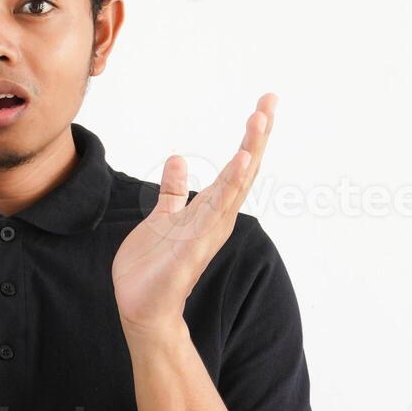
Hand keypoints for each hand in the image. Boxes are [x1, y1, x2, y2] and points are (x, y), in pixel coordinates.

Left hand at [112, 93, 276, 337]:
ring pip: (233, 186)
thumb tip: (179, 159)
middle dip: (256, 137)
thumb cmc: (153, 269)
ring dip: (247, 152)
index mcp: (210, 211)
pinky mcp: (194, 247)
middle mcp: (216, 219)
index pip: (234, 168)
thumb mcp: (163, 218)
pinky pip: (214, 212)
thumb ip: (173, 191)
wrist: (142, 308)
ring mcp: (207, 232)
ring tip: (259, 120)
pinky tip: (240, 162)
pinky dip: (230, 186)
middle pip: (242, 171)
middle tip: (270, 101)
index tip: (264, 106)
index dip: (249, 138)